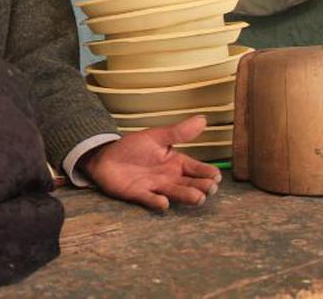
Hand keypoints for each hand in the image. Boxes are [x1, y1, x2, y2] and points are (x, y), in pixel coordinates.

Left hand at [78, 116, 221, 210]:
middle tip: (210, 188)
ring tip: (198, 197)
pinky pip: (150, 200)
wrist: (106, 156)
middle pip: (190, 184)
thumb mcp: (157, 137)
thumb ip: (179, 132)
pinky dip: (157, 202)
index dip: (207, 173)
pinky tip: (164, 202)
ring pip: (175, 193)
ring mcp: (156, 187)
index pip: (197, 169)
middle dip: (202, 187)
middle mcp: (170, 178)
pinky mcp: (139, 194)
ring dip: (187, 196)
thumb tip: (203, 119)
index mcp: (176, 163)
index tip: (216, 175)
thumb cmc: (133, 147)